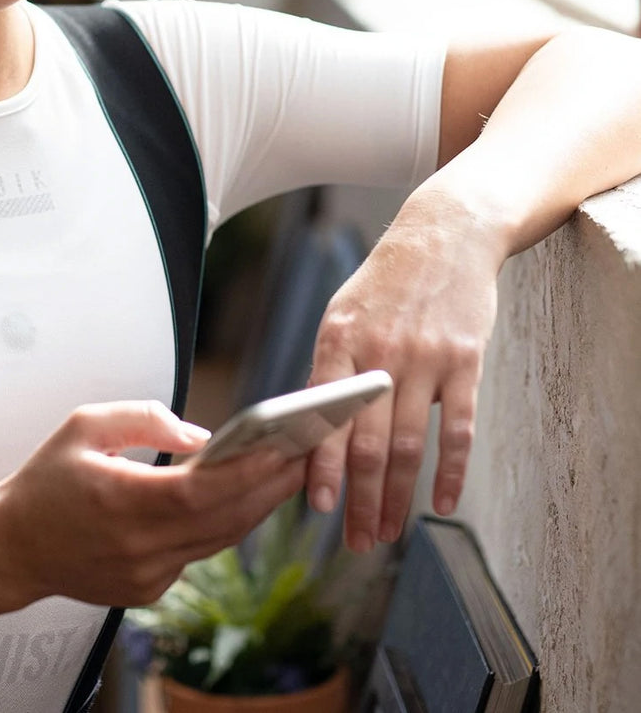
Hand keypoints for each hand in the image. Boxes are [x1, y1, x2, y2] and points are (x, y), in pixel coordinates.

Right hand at [0, 400, 305, 608]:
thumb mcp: (84, 426)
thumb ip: (143, 418)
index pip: (202, 492)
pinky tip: (240, 497)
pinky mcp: (149, 589)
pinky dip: (221, 524)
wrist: (13, 547)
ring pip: (218, 540)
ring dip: (255, 506)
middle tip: (304, 453)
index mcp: (120, 502)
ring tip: (284, 470)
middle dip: (269, 486)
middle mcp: (138, 547)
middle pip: (224, 520)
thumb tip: (199, 435)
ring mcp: (146, 575)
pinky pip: (197, 553)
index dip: (248, 471)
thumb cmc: (46, 482)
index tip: (283, 446)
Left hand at [305, 187, 501, 550]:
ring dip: (397, 497)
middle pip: (367, 443)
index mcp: (338, 341)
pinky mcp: (465, 361)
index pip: (324, 417)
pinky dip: (451, 472)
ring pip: (408, 445)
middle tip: (356, 541)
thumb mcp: (342, 316)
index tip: (318, 508)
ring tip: (388, 532)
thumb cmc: (384, 285)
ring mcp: (425, 358)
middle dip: (360, 499)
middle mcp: (379, 353)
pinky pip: (458, 429)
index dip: (322, 467)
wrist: (442, 236)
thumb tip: (311, 434)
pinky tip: (442, 504)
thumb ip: (330, 371)